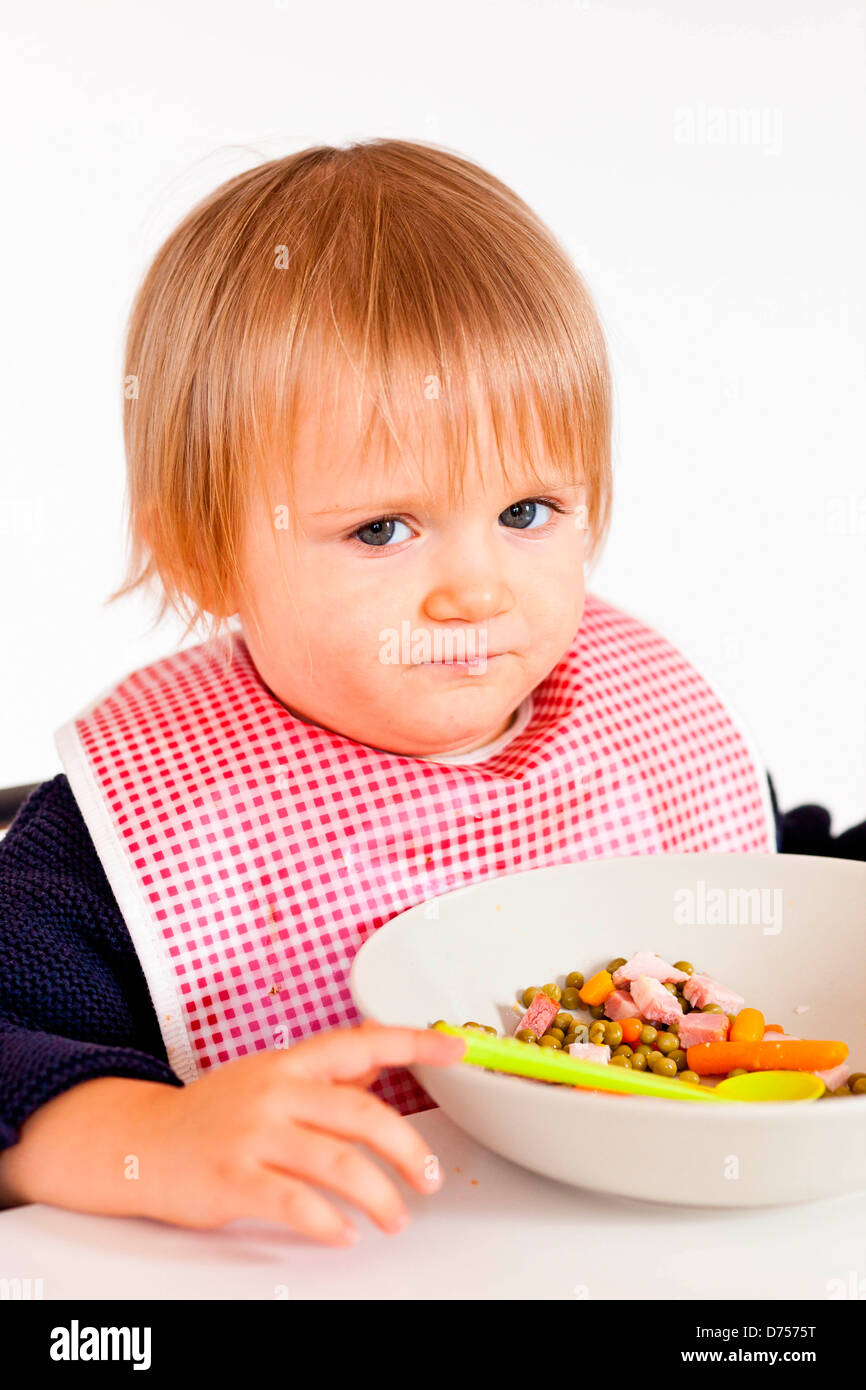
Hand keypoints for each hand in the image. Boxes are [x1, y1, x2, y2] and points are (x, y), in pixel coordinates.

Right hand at [136, 1022, 464, 1243]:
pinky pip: (296, 1204)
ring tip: (396, 1217)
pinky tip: (345, 1234)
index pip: (362, 1042)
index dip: (413, 1044)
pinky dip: (329, 1224)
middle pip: (361, 1114)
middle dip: (408, 1150)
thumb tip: (379, 1061)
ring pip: (337, 1162)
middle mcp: (276, 1091)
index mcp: (290, 1063)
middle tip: (429, 1179)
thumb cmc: (215, 1113)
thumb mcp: (271, 1078)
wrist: (142, 1143)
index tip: (457, 1050)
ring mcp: (253, 1134)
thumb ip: (325, 1074)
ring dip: (379, 1196)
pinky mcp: (234, 1179)